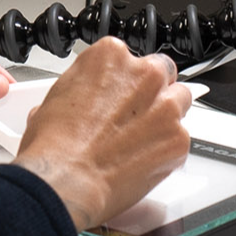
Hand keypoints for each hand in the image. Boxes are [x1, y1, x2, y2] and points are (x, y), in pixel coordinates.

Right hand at [13, 37, 193, 231]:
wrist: (66, 180)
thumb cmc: (55, 142)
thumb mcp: (57, 95)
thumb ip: (84, 86)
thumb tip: (84, 97)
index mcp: (111, 56)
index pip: (129, 58)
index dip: (123, 79)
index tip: (117, 93)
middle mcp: (144, 75)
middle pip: (162, 73)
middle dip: (151, 91)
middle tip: (133, 114)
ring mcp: (165, 107)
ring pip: (179, 101)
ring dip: (165, 115)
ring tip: (141, 137)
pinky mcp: (178, 139)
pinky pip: (180, 138)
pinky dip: (166, 148)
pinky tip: (142, 159)